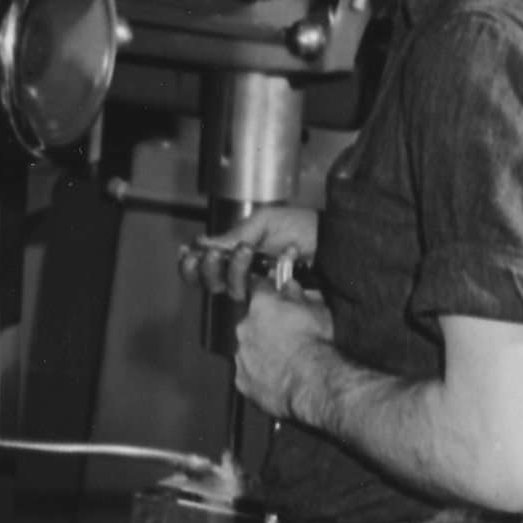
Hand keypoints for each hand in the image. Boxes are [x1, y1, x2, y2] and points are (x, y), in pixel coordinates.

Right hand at [180, 204, 318, 298]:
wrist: (334, 238)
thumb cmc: (302, 227)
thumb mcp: (264, 222)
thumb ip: (234, 234)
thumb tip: (202, 243)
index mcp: (237, 256)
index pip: (204, 269)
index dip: (191, 265)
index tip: (188, 252)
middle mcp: (245, 275)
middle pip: (211, 283)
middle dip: (208, 267)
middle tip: (215, 252)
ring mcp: (261, 289)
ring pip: (231, 289)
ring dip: (234, 268)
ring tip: (246, 248)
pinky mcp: (277, 300)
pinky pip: (256, 295)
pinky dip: (257, 274)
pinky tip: (265, 258)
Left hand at [234, 285, 335, 419]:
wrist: (310, 381)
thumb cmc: (314, 344)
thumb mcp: (317, 309)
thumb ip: (299, 294)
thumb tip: (291, 286)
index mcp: (262, 305)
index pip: (259, 287)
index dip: (269, 289)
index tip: (276, 292)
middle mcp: (245, 328)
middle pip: (251, 321)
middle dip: (264, 324)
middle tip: (285, 333)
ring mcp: (242, 355)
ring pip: (248, 348)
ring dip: (261, 350)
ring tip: (284, 359)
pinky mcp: (242, 380)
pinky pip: (248, 373)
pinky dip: (258, 374)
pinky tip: (276, 377)